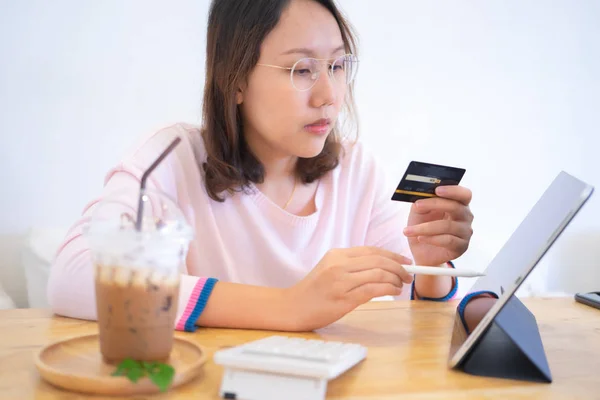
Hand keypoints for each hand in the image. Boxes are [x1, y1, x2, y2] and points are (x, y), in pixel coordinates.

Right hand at [287, 247, 413, 330]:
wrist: (292, 307)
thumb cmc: (313, 291)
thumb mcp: (329, 269)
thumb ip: (351, 266)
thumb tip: (381, 267)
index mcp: (336, 254)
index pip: (371, 250)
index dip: (392, 254)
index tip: (404, 260)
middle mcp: (339, 264)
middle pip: (378, 260)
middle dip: (398, 267)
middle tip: (408, 274)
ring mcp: (341, 281)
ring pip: (378, 274)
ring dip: (395, 279)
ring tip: (400, 285)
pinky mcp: (344, 299)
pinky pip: (373, 290)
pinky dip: (388, 289)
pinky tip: (393, 292)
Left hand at [403, 185, 473, 265]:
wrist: (422, 252)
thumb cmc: (422, 228)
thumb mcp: (419, 213)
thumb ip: (422, 202)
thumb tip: (420, 198)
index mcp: (458, 204)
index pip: (464, 194)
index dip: (453, 190)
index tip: (437, 189)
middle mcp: (465, 217)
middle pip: (456, 207)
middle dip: (435, 204)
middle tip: (418, 205)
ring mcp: (465, 232)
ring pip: (447, 226)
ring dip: (425, 227)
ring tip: (408, 230)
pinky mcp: (461, 247)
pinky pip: (448, 240)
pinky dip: (431, 239)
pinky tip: (420, 238)